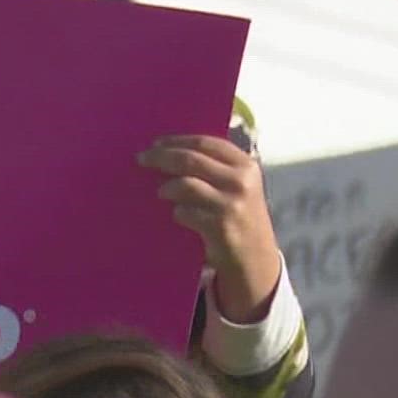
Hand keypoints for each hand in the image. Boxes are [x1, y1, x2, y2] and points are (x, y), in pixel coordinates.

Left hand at [139, 135, 283, 322]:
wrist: (256, 257)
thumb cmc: (239, 215)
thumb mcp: (237, 186)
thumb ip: (215, 166)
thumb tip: (168, 148)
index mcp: (245, 164)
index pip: (205, 142)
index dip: (177, 140)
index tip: (156, 143)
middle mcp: (241, 181)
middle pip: (190, 159)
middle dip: (161, 157)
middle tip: (142, 159)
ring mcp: (231, 204)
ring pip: (185, 184)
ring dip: (166, 187)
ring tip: (160, 192)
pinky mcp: (220, 226)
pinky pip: (184, 212)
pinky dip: (176, 212)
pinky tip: (177, 215)